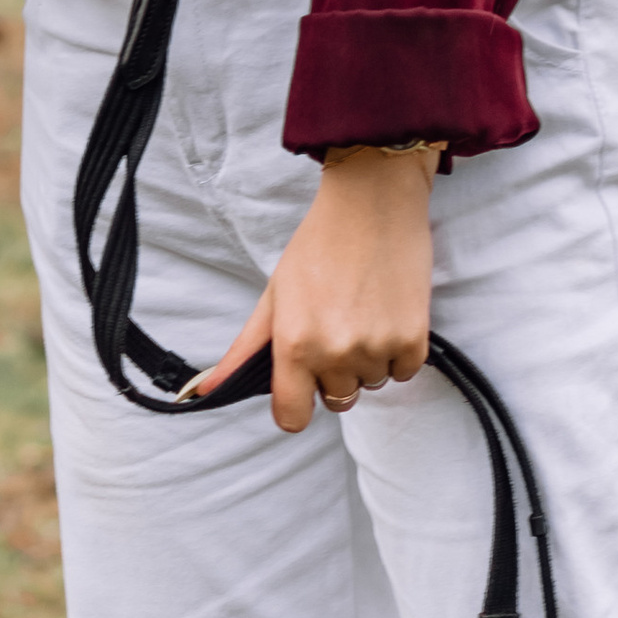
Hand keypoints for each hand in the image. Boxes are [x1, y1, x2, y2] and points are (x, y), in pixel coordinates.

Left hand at [193, 144, 438, 433]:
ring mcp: (377, 348)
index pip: (292, 418)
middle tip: (336, 322)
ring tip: (363, 310)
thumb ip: (243, 350)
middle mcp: (335, 353)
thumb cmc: (319, 243)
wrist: (373, 199)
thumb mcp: (274, 294)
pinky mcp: (413, 339)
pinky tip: (387, 310)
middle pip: (336, 398)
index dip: (296, 403)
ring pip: (371, 383)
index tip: (302, 383)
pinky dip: (398, 349)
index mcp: (295, 344)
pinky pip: (404, 371)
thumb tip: (203, 391)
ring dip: (368, 358)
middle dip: (334, 370)